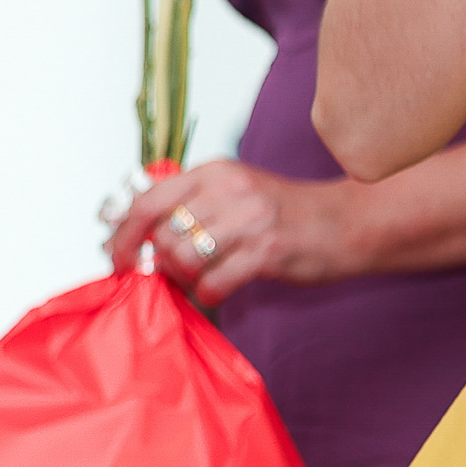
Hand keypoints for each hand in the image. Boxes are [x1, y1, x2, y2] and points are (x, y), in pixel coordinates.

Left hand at [104, 158, 363, 307]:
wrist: (348, 223)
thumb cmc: (286, 213)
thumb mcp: (234, 191)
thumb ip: (190, 204)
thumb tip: (135, 232)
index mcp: (214, 172)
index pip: (147, 200)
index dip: (123, 234)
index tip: (117, 257)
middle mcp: (229, 190)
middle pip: (162, 234)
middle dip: (155, 263)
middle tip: (164, 276)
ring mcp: (250, 220)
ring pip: (183, 257)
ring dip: (184, 279)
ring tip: (199, 281)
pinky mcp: (268, 251)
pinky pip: (215, 281)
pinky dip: (208, 294)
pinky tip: (218, 293)